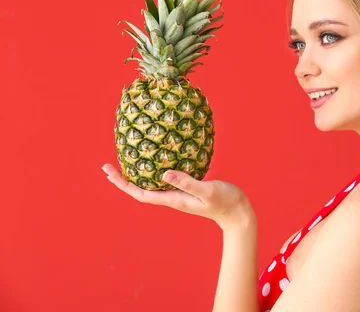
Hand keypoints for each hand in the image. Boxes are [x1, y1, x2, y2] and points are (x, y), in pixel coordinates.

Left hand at [102, 164, 253, 229]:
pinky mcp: (187, 188)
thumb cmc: (225, 201)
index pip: (141, 193)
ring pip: (151, 184)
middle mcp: (172, 197)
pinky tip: (156, 162)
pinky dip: (155, 171)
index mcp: (173, 199)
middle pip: (140, 189)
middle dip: (123, 179)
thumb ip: (187, 182)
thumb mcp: (207, 190)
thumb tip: (164, 174)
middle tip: (107, 165)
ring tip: (125, 162)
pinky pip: (165, 179)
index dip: (123, 183)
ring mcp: (179, 193)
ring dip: (136, 175)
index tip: (110, 171)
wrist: (238, 212)